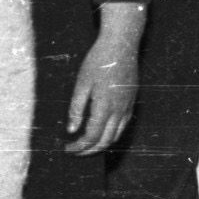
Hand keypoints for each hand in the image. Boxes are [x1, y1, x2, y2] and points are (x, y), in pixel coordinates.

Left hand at [63, 7, 144, 155]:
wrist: (121, 45)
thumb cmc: (98, 61)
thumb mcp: (81, 83)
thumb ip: (76, 108)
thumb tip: (71, 130)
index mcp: (105, 106)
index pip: (92, 136)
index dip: (79, 146)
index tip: (67, 149)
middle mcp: (119, 110)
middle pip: (106, 141)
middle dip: (89, 150)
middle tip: (74, 153)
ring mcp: (128, 106)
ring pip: (116, 135)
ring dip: (101, 145)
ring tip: (86, 146)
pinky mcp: (131, 101)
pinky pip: (123, 125)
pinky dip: (112, 135)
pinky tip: (101, 133)